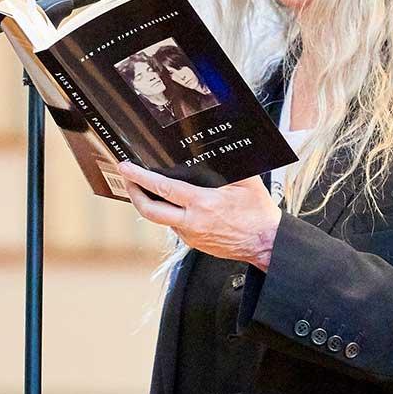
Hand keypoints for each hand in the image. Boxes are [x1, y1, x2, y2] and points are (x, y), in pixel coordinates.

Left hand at [117, 161, 281, 269]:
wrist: (266, 243)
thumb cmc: (258, 214)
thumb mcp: (247, 183)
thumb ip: (229, 166)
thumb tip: (216, 150)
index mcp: (203, 204)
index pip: (163, 189)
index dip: (141, 177)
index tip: (126, 168)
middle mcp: (193, 222)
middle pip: (150, 210)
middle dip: (134, 193)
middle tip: (128, 179)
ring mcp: (192, 235)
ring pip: (161, 219)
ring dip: (151, 204)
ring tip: (146, 189)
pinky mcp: (194, 243)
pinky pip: (175, 226)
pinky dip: (169, 214)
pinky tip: (172, 204)